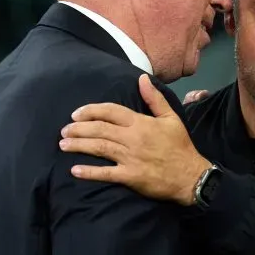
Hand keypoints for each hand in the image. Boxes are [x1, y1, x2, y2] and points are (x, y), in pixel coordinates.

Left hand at [60, 74, 211, 204]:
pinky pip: (106, 173)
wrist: (191, 175)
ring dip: (78, 145)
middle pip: (99, 129)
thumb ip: (154, 98)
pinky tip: (75, 170)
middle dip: (78, 129)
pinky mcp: (130, 176)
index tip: (76, 114)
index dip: (90, 111)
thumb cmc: (180, 146)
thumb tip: (142, 78)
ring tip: (63, 145)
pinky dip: (89, 172)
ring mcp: (130, 158)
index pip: (110, 111)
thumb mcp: (171, 118)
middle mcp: (133, 138)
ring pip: (99, 148)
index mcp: (141, 123)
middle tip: (64, 131)